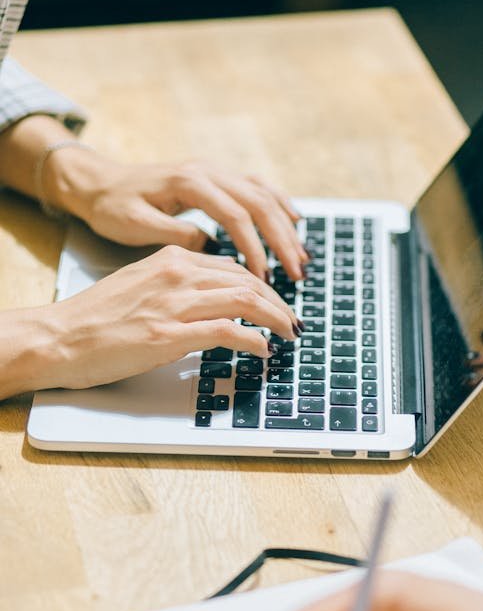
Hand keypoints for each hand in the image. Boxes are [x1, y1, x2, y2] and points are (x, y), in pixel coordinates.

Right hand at [30, 245, 299, 389]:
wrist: (60, 337)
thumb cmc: (98, 319)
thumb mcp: (143, 287)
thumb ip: (179, 287)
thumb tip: (216, 303)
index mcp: (171, 259)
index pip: (233, 267)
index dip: (264, 287)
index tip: (278, 303)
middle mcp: (176, 274)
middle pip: (247, 281)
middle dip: (279, 303)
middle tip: (294, 322)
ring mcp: (174, 304)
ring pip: (246, 300)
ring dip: (276, 319)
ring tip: (289, 334)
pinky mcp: (170, 335)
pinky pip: (228, 331)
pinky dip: (253, 341)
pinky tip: (263, 351)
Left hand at [44, 147, 307, 280]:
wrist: (99, 183)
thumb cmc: (113, 208)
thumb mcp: (136, 225)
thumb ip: (176, 235)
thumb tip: (212, 248)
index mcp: (189, 182)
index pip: (235, 215)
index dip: (255, 248)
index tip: (264, 279)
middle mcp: (208, 171)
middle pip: (259, 203)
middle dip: (282, 240)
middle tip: (298, 274)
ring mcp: (216, 171)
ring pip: (264, 194)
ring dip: (286, 227)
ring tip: (302, 258)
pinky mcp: (217, 177)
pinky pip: (258, 187)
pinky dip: (280, 204)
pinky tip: (295, 222)